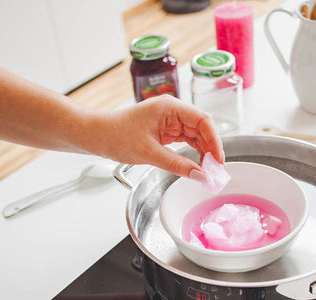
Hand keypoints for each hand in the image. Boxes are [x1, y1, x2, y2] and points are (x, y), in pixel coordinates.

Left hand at [93, 95, 223, 177]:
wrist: (97, 135)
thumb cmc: (116, 135)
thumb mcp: (149, 153)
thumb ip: (177, 165)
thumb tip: (200, 176)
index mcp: (170, 107)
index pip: (202, 120)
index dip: (215, 140)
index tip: (218, 160)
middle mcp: (173, 111)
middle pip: (202, 128)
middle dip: (211, 148)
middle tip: (216, 170)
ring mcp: (170, 121)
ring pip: (196, 136)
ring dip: (204, 152)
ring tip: (208, 170)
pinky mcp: (166, 132)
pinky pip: (186, 141)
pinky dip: (194, 153)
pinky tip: (198, 165)